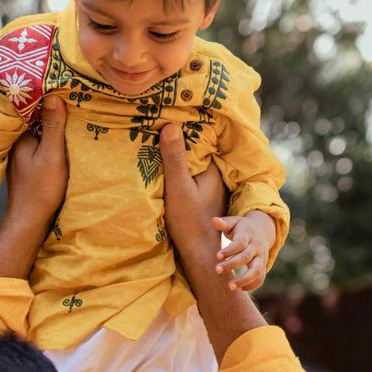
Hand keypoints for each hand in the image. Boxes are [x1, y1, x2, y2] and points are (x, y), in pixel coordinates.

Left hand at [5, 94, 67, 223]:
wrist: (30, 222)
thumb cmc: (41, 189)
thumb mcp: (52, 155)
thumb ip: (53, 126)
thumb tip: (54, 95)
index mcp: (18, 137)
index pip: (32, 109)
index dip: (47, 97)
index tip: (65, 86)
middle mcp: (16, 143)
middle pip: (35, 120)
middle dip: (51, 111)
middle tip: (72, 97)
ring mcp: (21, 156)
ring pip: (38, 133)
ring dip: (52, 126)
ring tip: (72, 112)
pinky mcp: (27, 166)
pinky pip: (40, 145)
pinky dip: (50, 140)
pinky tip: (64, 138)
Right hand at [159, 125, 225, 256]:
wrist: (199, 254)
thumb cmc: (189, 222)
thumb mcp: (178, 187)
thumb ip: (175, 158)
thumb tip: (171, 125)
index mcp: (213, 169)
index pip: (199, 139)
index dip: (183, 128)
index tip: (165, 117)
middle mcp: (215, 176)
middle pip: (195, 151)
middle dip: (179, 142)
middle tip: (155, 128)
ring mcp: (209, 188)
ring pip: (192, 165)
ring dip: (178, 158)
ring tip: (156, 145)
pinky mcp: (202, 198)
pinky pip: (190, 177)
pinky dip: (180, 171)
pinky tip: (164, 170)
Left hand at [214, 211, 272, 291]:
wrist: (261, 231)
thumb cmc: (241, 228)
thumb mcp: (234, 222)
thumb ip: (224, 223)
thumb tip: (214, 220)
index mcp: (247, 235)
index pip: (240, 243)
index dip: (229, 250)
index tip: (218, 256)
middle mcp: (256, 247)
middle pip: (246, 257)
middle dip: (232, 265)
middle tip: (217, 270)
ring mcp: (261, 258)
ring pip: (256, 271)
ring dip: (244, 280)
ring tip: (230, 287)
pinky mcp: (263, 266)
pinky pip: (260, 279)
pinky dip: (251, 285)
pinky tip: (238, 289)